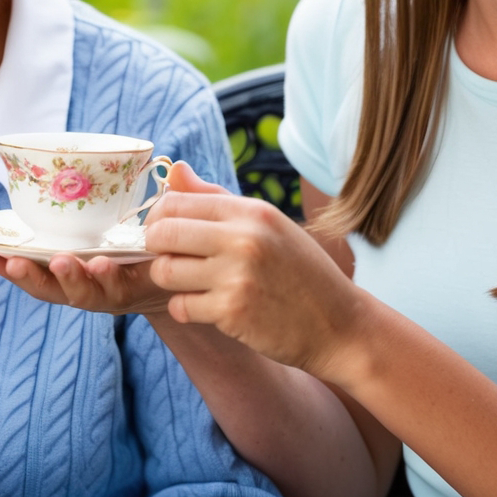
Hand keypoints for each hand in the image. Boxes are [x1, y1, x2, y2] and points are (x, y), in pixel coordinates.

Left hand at [0, 162, 232, 316]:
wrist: (166, 281)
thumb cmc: (179, 248)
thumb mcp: (191, 229)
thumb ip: (190, 202)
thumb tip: (180, 170)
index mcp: (133, 283)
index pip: (117, 286)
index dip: (106, 278)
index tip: (99, 263)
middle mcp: (101, 291)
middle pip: (74, 292)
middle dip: (59, 277)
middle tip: (50, 262)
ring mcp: (76, 287)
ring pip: (43, 286)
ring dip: (15, 272)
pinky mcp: (53, 278)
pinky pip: (25, 274)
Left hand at [144, 184, 366, 377]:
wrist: (340, 326)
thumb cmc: (301, 273)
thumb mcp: (268, 225)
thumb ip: (217, 198)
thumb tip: (175, 170)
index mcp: (251, 211)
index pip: (175, 201)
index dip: (158, 218)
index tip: (164, 233)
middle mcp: (243, 238)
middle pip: (161, 233)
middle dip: (155, 249)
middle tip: (170, 259)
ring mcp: (237, 276)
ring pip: (164, 271)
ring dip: (170, 281)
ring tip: (191, 285)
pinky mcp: (232, 312)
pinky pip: (180, 306)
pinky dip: (186, 310)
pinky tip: (208, 308)